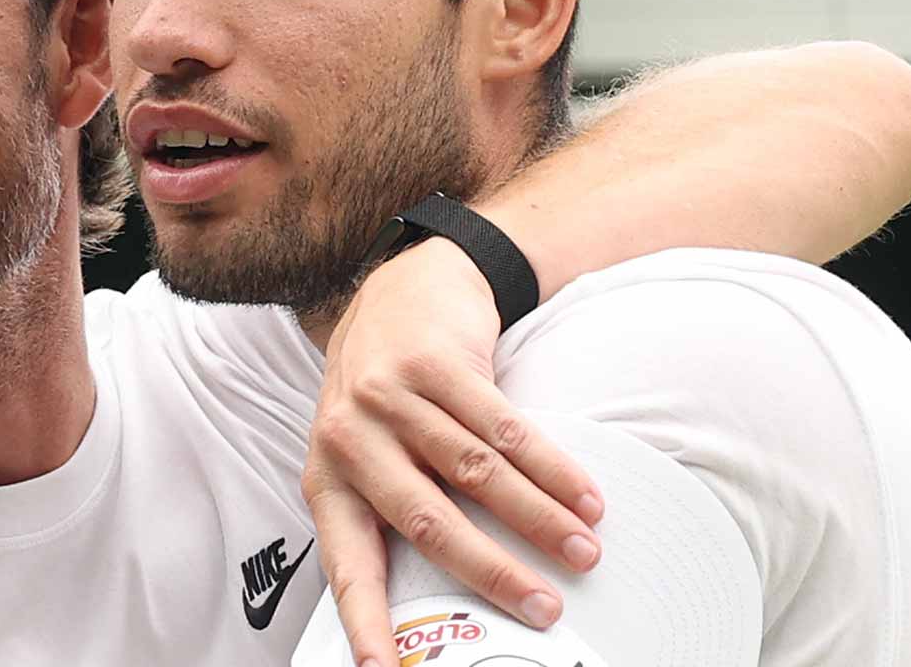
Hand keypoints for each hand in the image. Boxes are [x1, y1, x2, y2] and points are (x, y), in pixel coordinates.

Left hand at [302, 237, 604, 666]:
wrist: (401, 289)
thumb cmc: (385, 394)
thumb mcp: (365, 454)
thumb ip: (389, 513)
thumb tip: (439, 603)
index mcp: (327, 480)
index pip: (349, 565)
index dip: (368, 621)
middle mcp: (349, 439)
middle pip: (428, 523)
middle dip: (493, 574)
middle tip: (544, 610)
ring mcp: (387, 396)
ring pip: (477, 474)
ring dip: (539, 519)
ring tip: (583, 552)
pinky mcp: (431, 363)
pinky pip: (502, 426)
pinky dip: (550, 466)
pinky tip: (583, 494)